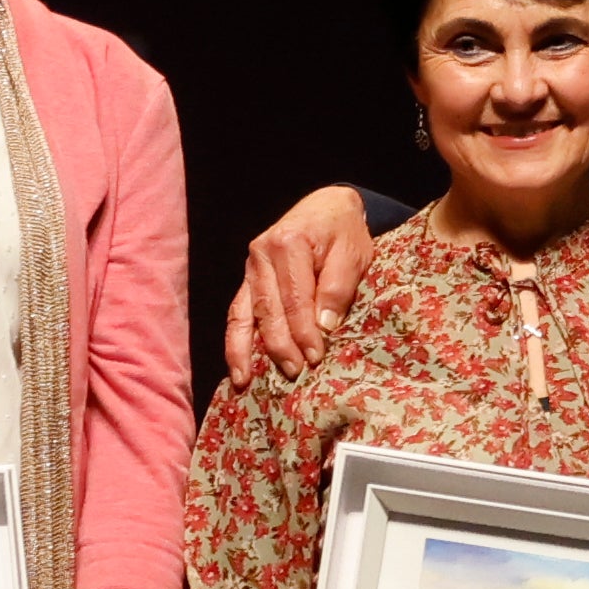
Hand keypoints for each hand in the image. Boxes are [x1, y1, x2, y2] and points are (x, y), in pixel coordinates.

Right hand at [223, 185, 378, 383]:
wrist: (326, 208)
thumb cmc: (343, 232)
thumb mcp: (353, 252)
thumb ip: (338, 286)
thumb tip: (324, 326)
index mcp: (288, 243)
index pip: (294, 298)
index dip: (303, 331)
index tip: (316, 358)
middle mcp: (261, 255)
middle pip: (267, 310)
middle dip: (280, 346)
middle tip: (294, 372)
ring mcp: (250, 268)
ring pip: (244, 314)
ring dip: (245, 350)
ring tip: (244, 381)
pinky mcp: (248, 280)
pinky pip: (237, 313)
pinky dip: (235, 341)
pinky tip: (237, 366)